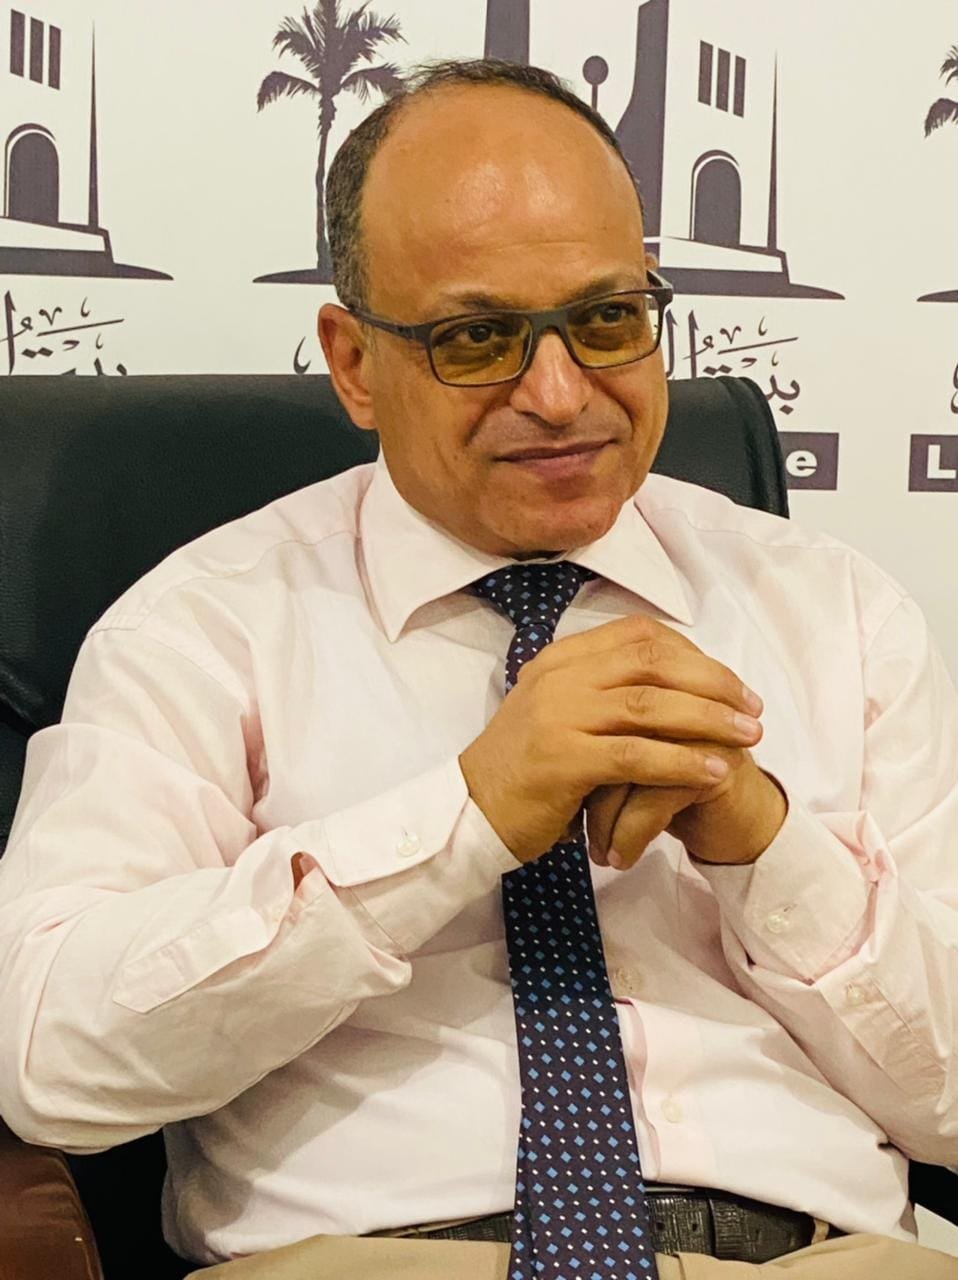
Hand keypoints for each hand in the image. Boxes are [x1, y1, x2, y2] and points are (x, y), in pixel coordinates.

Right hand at [459, 614, 765, 862]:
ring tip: (749, 736)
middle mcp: (559, 677)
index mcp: (560, 659)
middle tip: (753, 708)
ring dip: (709, 719)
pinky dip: (682, 761)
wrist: (471, 812)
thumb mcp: (557, 712)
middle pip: (653, 662)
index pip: (638, 635)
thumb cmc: (525, 769)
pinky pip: (637, 755)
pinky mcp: (562, 759)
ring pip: (651, 705)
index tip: (729, 681)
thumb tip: (673, 684)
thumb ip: (602, 691)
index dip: (693, 653)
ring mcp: (558, 715)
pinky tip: (715, 771)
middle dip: (713, 682)